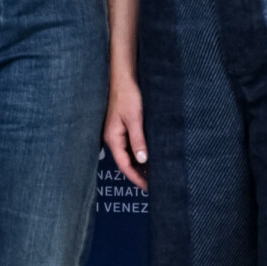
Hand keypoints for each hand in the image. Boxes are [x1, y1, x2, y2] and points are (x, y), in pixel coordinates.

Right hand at [103, 71, 146, 189]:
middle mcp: (113, 138)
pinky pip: (129, 145)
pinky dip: (138, 153)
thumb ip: (138, 140)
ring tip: (153, 172)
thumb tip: (142, 160)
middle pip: (125, 162)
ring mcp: (117, 133)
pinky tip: (149, 155)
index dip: (135, 177)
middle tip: (153, 183)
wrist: (123, 78)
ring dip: (139, 164)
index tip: (147, 187)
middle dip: (138, 173)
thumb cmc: (127, 95)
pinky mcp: (122, 127)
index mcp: (113, 138)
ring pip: (128, 154)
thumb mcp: (134, 118)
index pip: (124, 165)